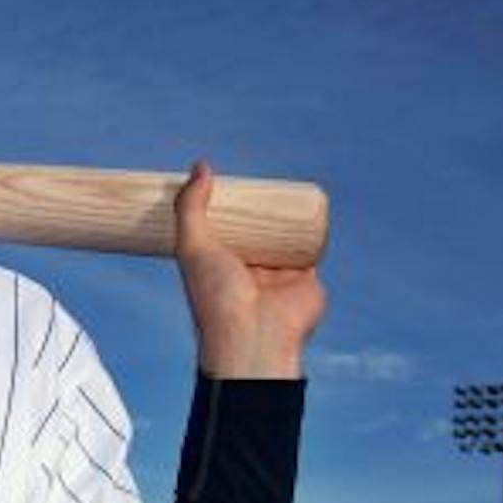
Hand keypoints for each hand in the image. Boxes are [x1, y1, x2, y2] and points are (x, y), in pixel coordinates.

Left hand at [174, 160, 325, 378]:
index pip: (220, 234)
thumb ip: (191, 207)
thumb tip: (201, 166)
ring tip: (280, 189)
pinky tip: (309, 207)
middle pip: (253, 235)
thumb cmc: (216, 297)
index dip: (222, 212)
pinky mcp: (306, 278)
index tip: (224, 186)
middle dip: (254, 213)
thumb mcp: (192, 246)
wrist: (256, 336)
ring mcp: (277, 277)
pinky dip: (312, 232)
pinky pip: (311, 249)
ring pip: (282, 240)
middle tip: (254, 183)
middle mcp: (247, 274)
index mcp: (216, 270)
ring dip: (283, 220)